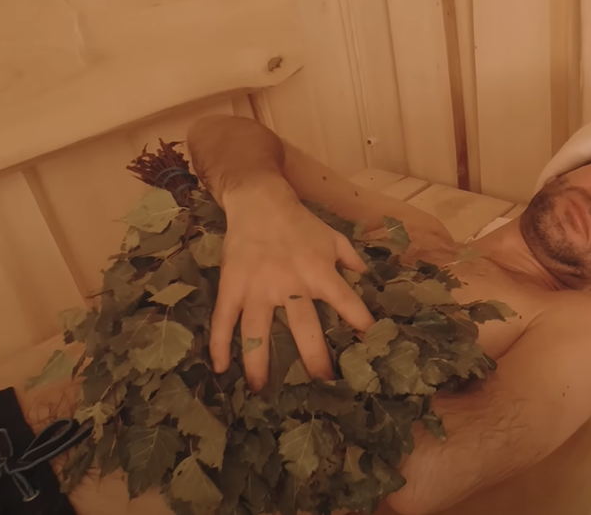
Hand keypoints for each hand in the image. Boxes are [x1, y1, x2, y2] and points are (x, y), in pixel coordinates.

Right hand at [210, 182, 374, 389]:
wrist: (259, 202)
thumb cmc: (301, 223)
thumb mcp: (333, 238)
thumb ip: (352, 260)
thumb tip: (370, 279)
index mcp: (319, 272)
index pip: (346, 302)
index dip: (360, 322)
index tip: (370, 344)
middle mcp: (289, 283)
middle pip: (303, 326)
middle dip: (314, 357)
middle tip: (322, 383)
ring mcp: (257, 287)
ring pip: (256, 330)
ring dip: (258, 361)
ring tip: (260, 389)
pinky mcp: (231, 285)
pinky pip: (223, 318)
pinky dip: (219, 343)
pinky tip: (219, 368)